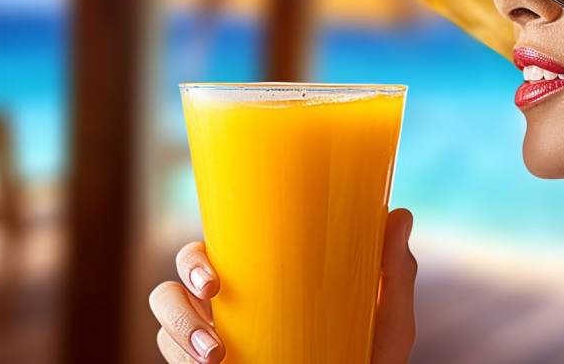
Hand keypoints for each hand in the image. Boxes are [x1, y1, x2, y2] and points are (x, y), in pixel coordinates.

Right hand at [148, 208, 417, 363]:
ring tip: (215, 357)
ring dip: (178, 331)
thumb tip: (399, 214)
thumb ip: (394, 274)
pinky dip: (177, 358)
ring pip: (164, 318)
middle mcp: (231, 307)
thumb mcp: (387, 323)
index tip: (214, 279)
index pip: (216, 251)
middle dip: (180, 289)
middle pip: (177, 279)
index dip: (196, 257)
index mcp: (263, 282)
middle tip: (212, 298)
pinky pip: (168, 356)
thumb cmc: (367, 361)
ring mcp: (213, 342)